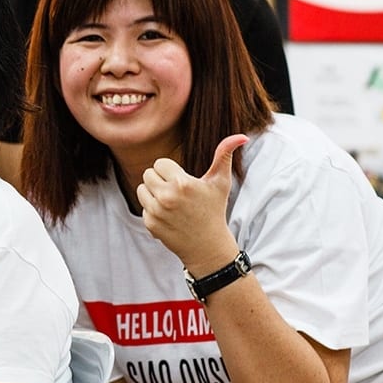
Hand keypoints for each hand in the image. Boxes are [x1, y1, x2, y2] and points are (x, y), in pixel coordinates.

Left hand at [137, 134, 247, 273]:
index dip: (170, 170)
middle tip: (176, 192)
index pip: (160, 163)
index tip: (181, 181)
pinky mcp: (150, 224)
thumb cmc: (214, 210)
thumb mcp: (221, 182)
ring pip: (142, 189)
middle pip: (148, 174)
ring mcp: (156, 212)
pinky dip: (152, 210)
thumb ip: (224, 155)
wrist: (207, 246)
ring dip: (153, 193)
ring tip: (171, 202)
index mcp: (182, 183)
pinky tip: (168, 216)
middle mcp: (167, 197)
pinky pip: (143, 206)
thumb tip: (241, 136)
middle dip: (160, 180)